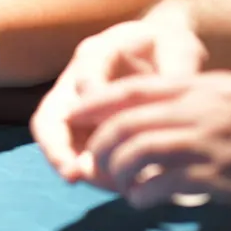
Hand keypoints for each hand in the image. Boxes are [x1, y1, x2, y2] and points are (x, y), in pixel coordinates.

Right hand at [30, 12, 207, 182]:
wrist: (162, 48)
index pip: (85, 80)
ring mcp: (76, 105)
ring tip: (109, 186)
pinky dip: (91, 171)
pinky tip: (120, 185)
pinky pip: (74, 152)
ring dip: (72, 164)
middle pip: (51, 115)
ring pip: (56, 139)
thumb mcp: (178, 48)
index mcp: (97, 52)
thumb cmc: (168, 45)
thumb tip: (176, 107)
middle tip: (71, 174)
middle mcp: (76, 78)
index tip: (118, 130)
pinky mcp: (84, 127)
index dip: (95, 106)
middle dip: (56, 147)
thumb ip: (177, 71)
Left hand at [69, 71, 230, 207]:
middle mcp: (197, 111)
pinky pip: (163, 184)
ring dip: (118, 171)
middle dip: (100, 144)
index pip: (132, 88)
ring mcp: (206, 143)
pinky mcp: (217, 177)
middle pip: (126, 123)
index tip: (72, 113)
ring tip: (118, 185)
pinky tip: (141, 201)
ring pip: (138, 151)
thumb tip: (153, 104)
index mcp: (197, 87)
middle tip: (94, 163)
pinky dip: (142, 193)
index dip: (96, 101)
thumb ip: (194, 95)